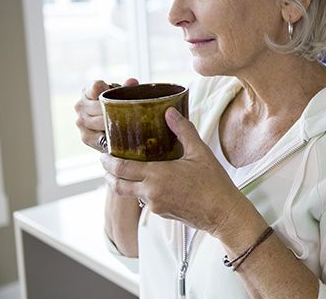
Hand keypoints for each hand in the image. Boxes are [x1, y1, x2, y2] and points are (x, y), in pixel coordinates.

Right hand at [75, 78, 137, 151]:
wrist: (109, 125)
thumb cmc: (115, 105)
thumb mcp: (120, 94)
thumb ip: (126, 88)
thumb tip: (132, 82)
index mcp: (87, 91)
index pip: (96, 87)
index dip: (109, 91)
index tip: (120, 95)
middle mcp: (80, 105)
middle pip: (100, 106)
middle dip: (116, 110)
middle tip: (132, 114)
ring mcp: (80, 121)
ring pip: (100, 122)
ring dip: (114, 124)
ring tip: (128, 124)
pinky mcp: (85, 137)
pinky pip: (98, 138)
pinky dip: (109, 138)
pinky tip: (119, 136)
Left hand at [100, 107, 246, 234]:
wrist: (222, 212)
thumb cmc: (213, 182)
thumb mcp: (200, 152)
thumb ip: (183, 130)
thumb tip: (170, 112)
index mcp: (157, 175)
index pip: (122, 169)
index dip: (108, 162)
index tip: (103, 154)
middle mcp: (151, 192)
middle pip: (118, 185)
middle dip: (109, 174)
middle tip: (106, 162)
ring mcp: (155, 205)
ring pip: (130, 194)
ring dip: (124, 183)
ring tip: (126, 171)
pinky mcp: (162, 213)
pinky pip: (145, 201)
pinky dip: (141, 191)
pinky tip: (151, 182)